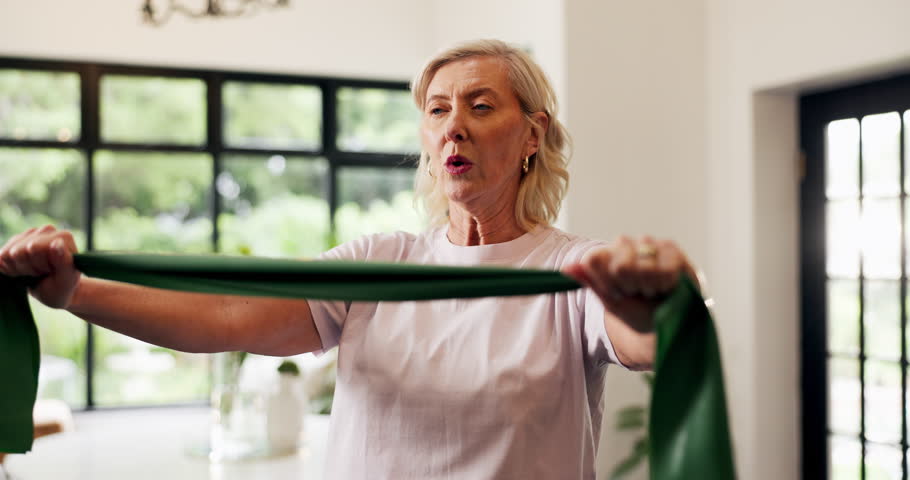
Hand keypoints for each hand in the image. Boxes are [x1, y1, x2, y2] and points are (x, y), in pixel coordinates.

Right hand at [0, 225, 80, 308]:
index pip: (34, 248)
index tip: (52, 271)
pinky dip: (10, 269)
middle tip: (43, 273)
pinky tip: (24, 271)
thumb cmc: (62, 286)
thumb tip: (57, 242)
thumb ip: (65, 262)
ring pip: (8, 254)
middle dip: (29, 268)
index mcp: (63, 237)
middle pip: (18, 251)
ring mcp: (30, 234)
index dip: (39, 266)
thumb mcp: (66, 280)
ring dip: (19, 269)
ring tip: (35, 272)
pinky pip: (1, 257)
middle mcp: (46, 230)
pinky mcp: (16, 242)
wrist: (54, 291)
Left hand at [562, 235, 695, 332]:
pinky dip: (666, 285)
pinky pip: (665, 270)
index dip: (605, 284)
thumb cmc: (636, 311)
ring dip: (649, 287)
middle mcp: (624, 243)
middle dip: (629, 287)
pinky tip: (667, 286)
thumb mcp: (610, 302)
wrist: (666, 323)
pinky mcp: (672, 249)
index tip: (616, 294)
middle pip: (619, 266)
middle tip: (637, 291)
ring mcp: (648, 243)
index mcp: (604, 255)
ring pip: (643, 268)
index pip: (593, 260)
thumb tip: (566, 269)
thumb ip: (590, 282)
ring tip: (652, 289)